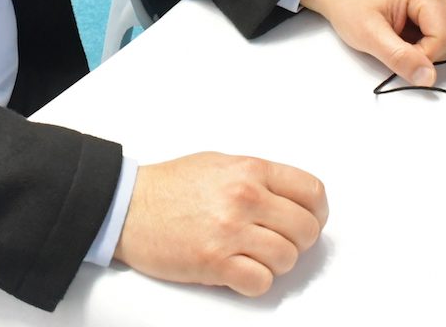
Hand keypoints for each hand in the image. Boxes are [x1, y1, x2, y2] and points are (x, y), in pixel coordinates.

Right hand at [114, 153, 326, 295]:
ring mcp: (230, 230)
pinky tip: (240, 271)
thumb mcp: (220, 163)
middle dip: (298, 241)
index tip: (310, 220)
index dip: (317, 212)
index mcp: (250, 170)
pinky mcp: (215, 262)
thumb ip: (258, 178)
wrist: (127, 207)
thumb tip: (291, 198)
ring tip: (254, 256)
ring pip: (286, 258)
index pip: (312, 192)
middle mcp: (245, 197)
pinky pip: (261, 281)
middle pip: (306, 229)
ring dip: (274, 263)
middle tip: (280, 242)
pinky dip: (256, 282)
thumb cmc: (170, 186)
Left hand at [299, 0, 445, 87]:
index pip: (445, 37)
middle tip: (394, 48)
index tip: (399, 58)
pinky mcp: (430, 1)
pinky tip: (401, 34)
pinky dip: (421, 41)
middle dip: (425, 53)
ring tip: (396, 38)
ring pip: (445, 36)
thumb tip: (428, 78)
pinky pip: (437, 31)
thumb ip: (400, 58)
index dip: (425, 57)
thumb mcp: (370, 36)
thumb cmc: (348, 3)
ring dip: (423, 47)